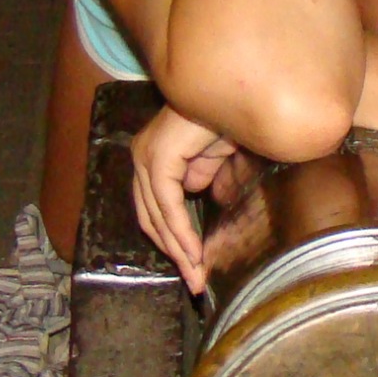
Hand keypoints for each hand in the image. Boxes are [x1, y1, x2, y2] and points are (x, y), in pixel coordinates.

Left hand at [131, 101, 237, 292]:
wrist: (235, 94)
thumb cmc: (229, 118)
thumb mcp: (216, 159)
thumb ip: (205, 178)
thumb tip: (206, 197)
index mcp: (153, 156)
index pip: (155, 209)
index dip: (173, 241)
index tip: (194, 269)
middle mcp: (142, 156)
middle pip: (150, 218)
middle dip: (174, 254)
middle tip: (195, 282)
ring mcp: (147, 156)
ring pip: (155, 217)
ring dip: (178, 250)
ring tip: (196, 275)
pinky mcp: (158, 158)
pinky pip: (166, 205)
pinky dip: (180, 232)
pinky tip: (195, 253)